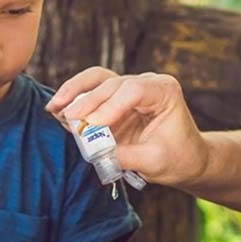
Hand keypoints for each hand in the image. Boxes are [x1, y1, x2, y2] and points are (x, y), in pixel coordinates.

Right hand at [45, 67, 209, 187]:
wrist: (186, 159)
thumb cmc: (177, 158)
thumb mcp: (155, 161)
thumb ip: (126, 156)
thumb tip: (95, 152)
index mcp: (164, 91)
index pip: (134, 90)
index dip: (111, 106)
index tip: (93, 124)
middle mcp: (146, 83)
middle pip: (112, 84)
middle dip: (88, 101)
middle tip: (68, 118)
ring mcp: (128, 89)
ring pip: (97, 80)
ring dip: (74, 92)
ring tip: (54, 107)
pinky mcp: (114, 100)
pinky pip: (91, 93)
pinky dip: (73, 100)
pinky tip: (56, 110)